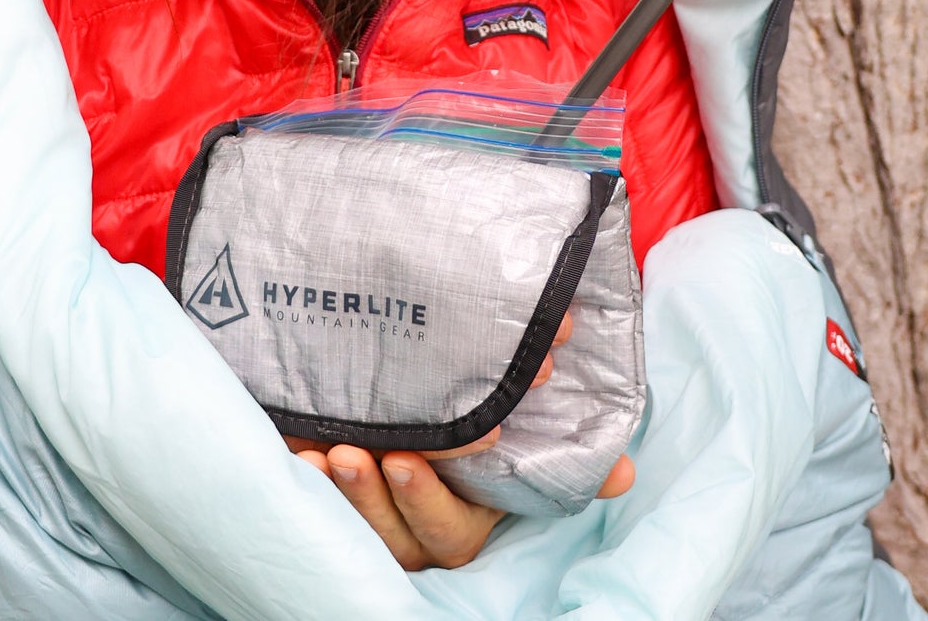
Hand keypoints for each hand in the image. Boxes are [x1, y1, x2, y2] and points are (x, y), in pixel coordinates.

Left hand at [284, 312, 636, 569]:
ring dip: (345, 492)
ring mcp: (378, 517)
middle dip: (381, 498)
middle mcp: (420, 527)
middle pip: (399, 533)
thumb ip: (576, 457)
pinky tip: (303, 452)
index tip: (414, 460)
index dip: (429, 500)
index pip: (451, 528)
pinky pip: (319, 504)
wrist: (427, 393)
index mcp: (470, 517)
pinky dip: (310, 483)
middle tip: (370, 455)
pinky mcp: (339, 498)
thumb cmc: (488, 421)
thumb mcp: (532, 434)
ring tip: (332, 453)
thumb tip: (624, 474)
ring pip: (359, 524)